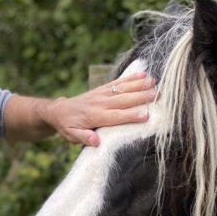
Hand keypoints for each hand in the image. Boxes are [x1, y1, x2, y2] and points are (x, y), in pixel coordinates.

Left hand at [41, 71, 155, 145]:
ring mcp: (102, 94)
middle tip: (158, 95)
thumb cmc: (67, 126)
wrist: (58, 111)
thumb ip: (83, 137)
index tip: (146, 115)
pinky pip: (118, 82)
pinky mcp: (103, 89)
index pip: (116, 116)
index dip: (131, 116)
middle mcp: (100, 103)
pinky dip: (131, 77)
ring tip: (154, 82)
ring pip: (123, 88)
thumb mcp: (71, 136)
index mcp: (94, 116)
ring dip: (139, 85)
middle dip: (141, 97)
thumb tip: (96, 141)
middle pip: (124, 100)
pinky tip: (143, 74)